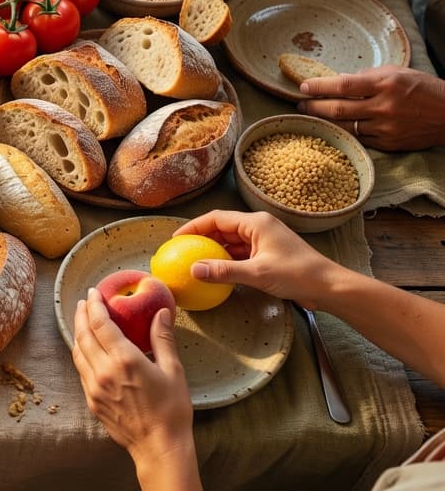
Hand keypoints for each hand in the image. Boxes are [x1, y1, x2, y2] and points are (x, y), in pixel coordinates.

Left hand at [72, 289, 195, 471]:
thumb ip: (162, 339)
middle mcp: (104, 372)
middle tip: (84, 302)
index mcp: (125, 360)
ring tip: (82, 320)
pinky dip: (81, 353)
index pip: (101, 324)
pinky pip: (81, 370)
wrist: (159, 447)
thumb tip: (161, 312)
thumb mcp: (172, 371)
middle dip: (81, 314)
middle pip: (83, 335)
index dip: (94, 305)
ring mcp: (94, 387)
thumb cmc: (171, 410)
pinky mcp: (92, 401)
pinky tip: (87, 349)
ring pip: (78, 352)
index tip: (93, 292)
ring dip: (78, 333)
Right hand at [175, 210, 342, 307]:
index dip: (194, 227)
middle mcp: (259, 227)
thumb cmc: (298, 275)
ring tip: (195, 261)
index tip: (176, 239)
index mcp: (256, 223)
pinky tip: (216, 271)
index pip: (217, 218)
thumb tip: (193, 269)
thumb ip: (223, 271)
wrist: (329, 287)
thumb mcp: (257, 273)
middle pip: (222, 228)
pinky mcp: (268, 254)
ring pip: (231, 241)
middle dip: (202, 238)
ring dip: (214, 251)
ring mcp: (264, 240)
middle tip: (182, 251)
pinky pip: (241, 253)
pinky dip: (227, 260)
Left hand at [297, 66, 444, 150]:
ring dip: (324, 122)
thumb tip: (339, 80)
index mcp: (386, 84)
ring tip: (310, 116)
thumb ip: (367, 76)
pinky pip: (358, 139)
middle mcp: (384, 107)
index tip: (303, 86)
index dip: (319, 87)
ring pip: (344, 127)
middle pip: (338, 109)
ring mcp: (386, 128)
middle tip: (299, 104)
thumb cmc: (424, 88)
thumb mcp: (397, 72)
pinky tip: (333, 128)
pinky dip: (344, 133)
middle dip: (313, 107)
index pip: (343, 86)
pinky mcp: (388, 144)